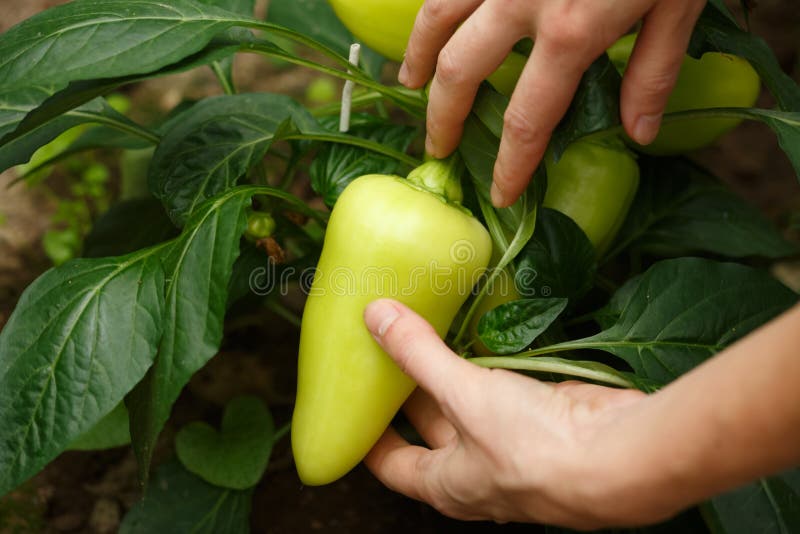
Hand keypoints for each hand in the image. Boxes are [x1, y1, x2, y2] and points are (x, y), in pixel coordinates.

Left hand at [362, 299, 669, 527]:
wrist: (622, 458)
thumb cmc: (533, 448)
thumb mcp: (464, 396)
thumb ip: (419, 355)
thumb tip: (374, 317)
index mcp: (446, 484)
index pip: (392, 465)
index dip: (369, 438)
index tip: (349, 407)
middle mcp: (475, 470)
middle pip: (429, 428)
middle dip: (407, 391)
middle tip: (384, 350)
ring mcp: (512, 445)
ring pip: (468, 404)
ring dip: (450, 372)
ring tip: (424, 330)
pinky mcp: (541, 418)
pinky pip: (503, 389)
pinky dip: (487, 364)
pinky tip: (477, 334)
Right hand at [400, 0, 705, 206]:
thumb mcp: (678, 4)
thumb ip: (651, 73)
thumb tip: (637, 135)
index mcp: (571, 32)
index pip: (526, 121)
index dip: (510, 166)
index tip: (499, 194)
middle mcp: (521, 2)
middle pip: (461, 74)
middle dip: (443, 119)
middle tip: (437, 145)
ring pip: (436, 17)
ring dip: (419, 56)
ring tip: (410, 84)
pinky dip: (433, 8)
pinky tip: (434, 23)